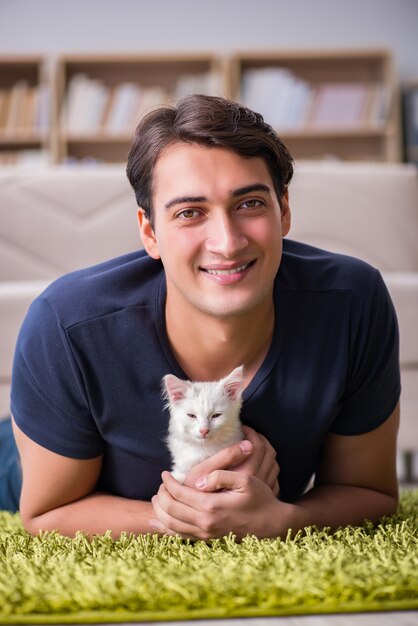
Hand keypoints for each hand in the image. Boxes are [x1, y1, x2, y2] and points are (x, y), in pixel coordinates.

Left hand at [150, 469, 289, 540]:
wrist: (272, 524)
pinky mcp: (208, 539)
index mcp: (212, 506)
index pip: (180, 494)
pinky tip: (157, 523)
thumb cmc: (260, 498)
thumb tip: (199, 481)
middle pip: (171, 510)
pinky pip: (181, 536)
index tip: (165, 473)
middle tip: (161, 484)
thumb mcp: (245, 479)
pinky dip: (166, 529)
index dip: (169, 483)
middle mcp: (206, 523)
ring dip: (160, 511)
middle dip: (161, 496)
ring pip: (172, 525)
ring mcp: (206, 533)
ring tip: (157, 499)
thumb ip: (221, 476)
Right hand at [183, 426, 278, 495]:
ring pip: (273, 465)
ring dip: (266, 450)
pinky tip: (259, 462)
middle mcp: (255, 485)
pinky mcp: (258, 499)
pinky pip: (273, 478)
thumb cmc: (195, 490)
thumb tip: (247, 445)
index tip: (242, 427)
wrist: (195, 514)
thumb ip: (226, 456)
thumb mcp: (205, 471)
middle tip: (249, 432)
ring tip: (254, 444)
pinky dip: (268, 466)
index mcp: (243, 475)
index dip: (251, 433)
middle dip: (260, 438)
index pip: (257, 447)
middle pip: (268, 454)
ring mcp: (259, 493)